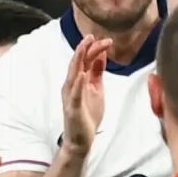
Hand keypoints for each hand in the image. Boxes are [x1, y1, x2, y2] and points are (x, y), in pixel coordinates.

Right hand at [60, 37, 109, 156]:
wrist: (81, 140)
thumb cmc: (88, 114)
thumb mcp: (96, 89)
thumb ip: (97, 72)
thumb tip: (102, 54)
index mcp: (79, 80)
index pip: (85, 60)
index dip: (94, 49)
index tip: (106, 40)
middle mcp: (72, 85)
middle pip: (78, 63)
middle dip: (85, 49)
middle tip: (93, 36)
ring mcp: (71, 96)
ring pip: (73, 74)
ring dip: (78, 60)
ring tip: (84, 47)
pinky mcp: (72, 108)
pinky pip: (74, 94)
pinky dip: (78, 83)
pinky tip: (82, 74)